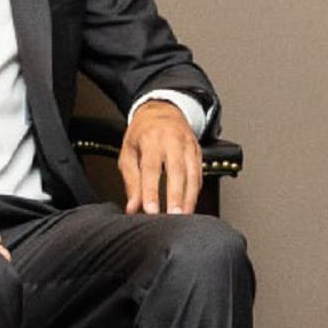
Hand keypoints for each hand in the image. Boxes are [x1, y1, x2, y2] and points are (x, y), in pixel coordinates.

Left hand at [120, 99, 202, 214]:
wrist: (163, 111)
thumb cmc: (142, 134)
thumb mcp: (128, 153)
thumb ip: (131, 181)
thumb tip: (132, 207)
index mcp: (151, 139)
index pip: (151, 168)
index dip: (151, 191)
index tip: (151, 210)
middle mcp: (172, 141)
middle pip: (177, 171)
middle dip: (176, 196)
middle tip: (173, 216)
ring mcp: (188, 145)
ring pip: (192, 173)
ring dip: (189, 197)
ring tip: (184, 217)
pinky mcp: (198, 151)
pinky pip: (199, 174)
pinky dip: (196, 191)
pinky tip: (191, 205)